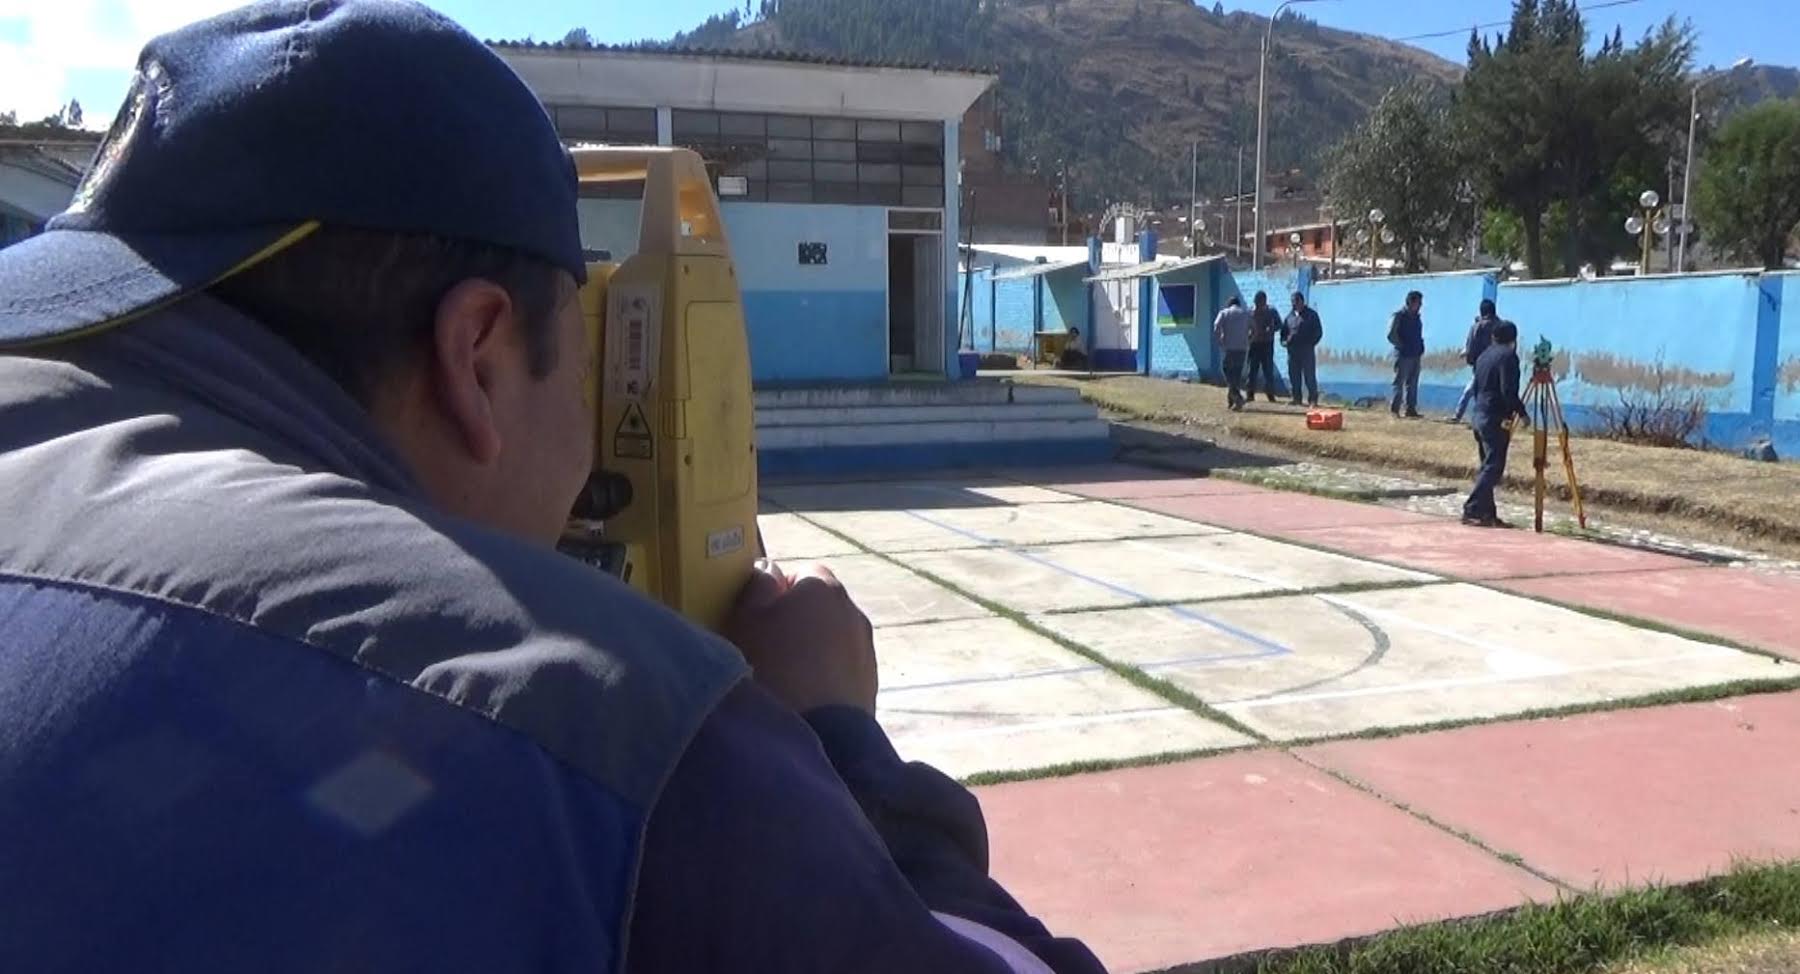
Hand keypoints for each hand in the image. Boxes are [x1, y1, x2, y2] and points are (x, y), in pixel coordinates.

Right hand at [724, 562, 877, 714]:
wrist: (819, 733)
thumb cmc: (774, 668)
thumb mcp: (747, 621)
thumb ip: (757, 587)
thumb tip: (768, 570)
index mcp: (823, 587)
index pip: (801, 573)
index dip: (777, 592)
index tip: (758, 618)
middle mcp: (853, 610)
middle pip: (819, 607)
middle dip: (796, 622)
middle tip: (766, 648)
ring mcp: (866, 647)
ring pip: (832, 640)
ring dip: (812, 651)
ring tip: (784, 679)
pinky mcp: (871, 683)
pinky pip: (842, 669)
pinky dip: (825, 676)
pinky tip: (804, 699)